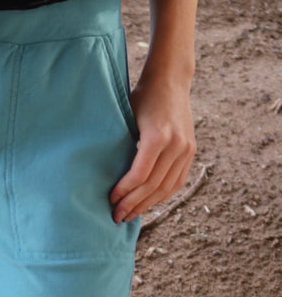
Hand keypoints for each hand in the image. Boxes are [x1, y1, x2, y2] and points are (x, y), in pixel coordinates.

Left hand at [109, 73, 195, 222]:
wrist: (170, 81)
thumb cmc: (142, 98)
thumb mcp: (127, 118)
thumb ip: (123, 147)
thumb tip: (105, 178)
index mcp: (158, 137)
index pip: (140, 175)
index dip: (124, 192)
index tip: (111, 200)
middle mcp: (176, 145)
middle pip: (153, 186)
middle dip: (133, 204)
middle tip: (117, 216)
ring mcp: (186, 149)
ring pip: (166, 188)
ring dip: (147, 204)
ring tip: (130, 214)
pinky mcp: (191, 151)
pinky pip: (177, 182)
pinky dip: (162, 196)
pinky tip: (147, 203)